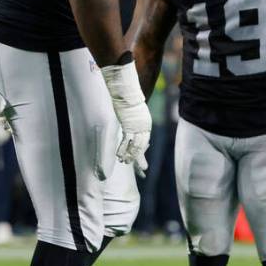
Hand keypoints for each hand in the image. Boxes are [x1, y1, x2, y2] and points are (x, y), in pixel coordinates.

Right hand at [101, 59, 151, 176]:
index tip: (142, 156)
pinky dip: (123, 150)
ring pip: (134, 147)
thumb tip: (132, 113)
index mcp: (145, 125)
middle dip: (141, 159)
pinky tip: (120, 158)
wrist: (129, 94)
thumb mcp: (135, 109)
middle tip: (143, 171)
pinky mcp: (129, 127)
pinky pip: (126, 142)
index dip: (143, 150)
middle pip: (142, 147)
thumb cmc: (130, 98)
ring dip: (130, 156)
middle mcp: (143, 128)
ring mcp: (137, 129)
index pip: (145, 141)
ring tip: (126, 164)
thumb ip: (134, 115)